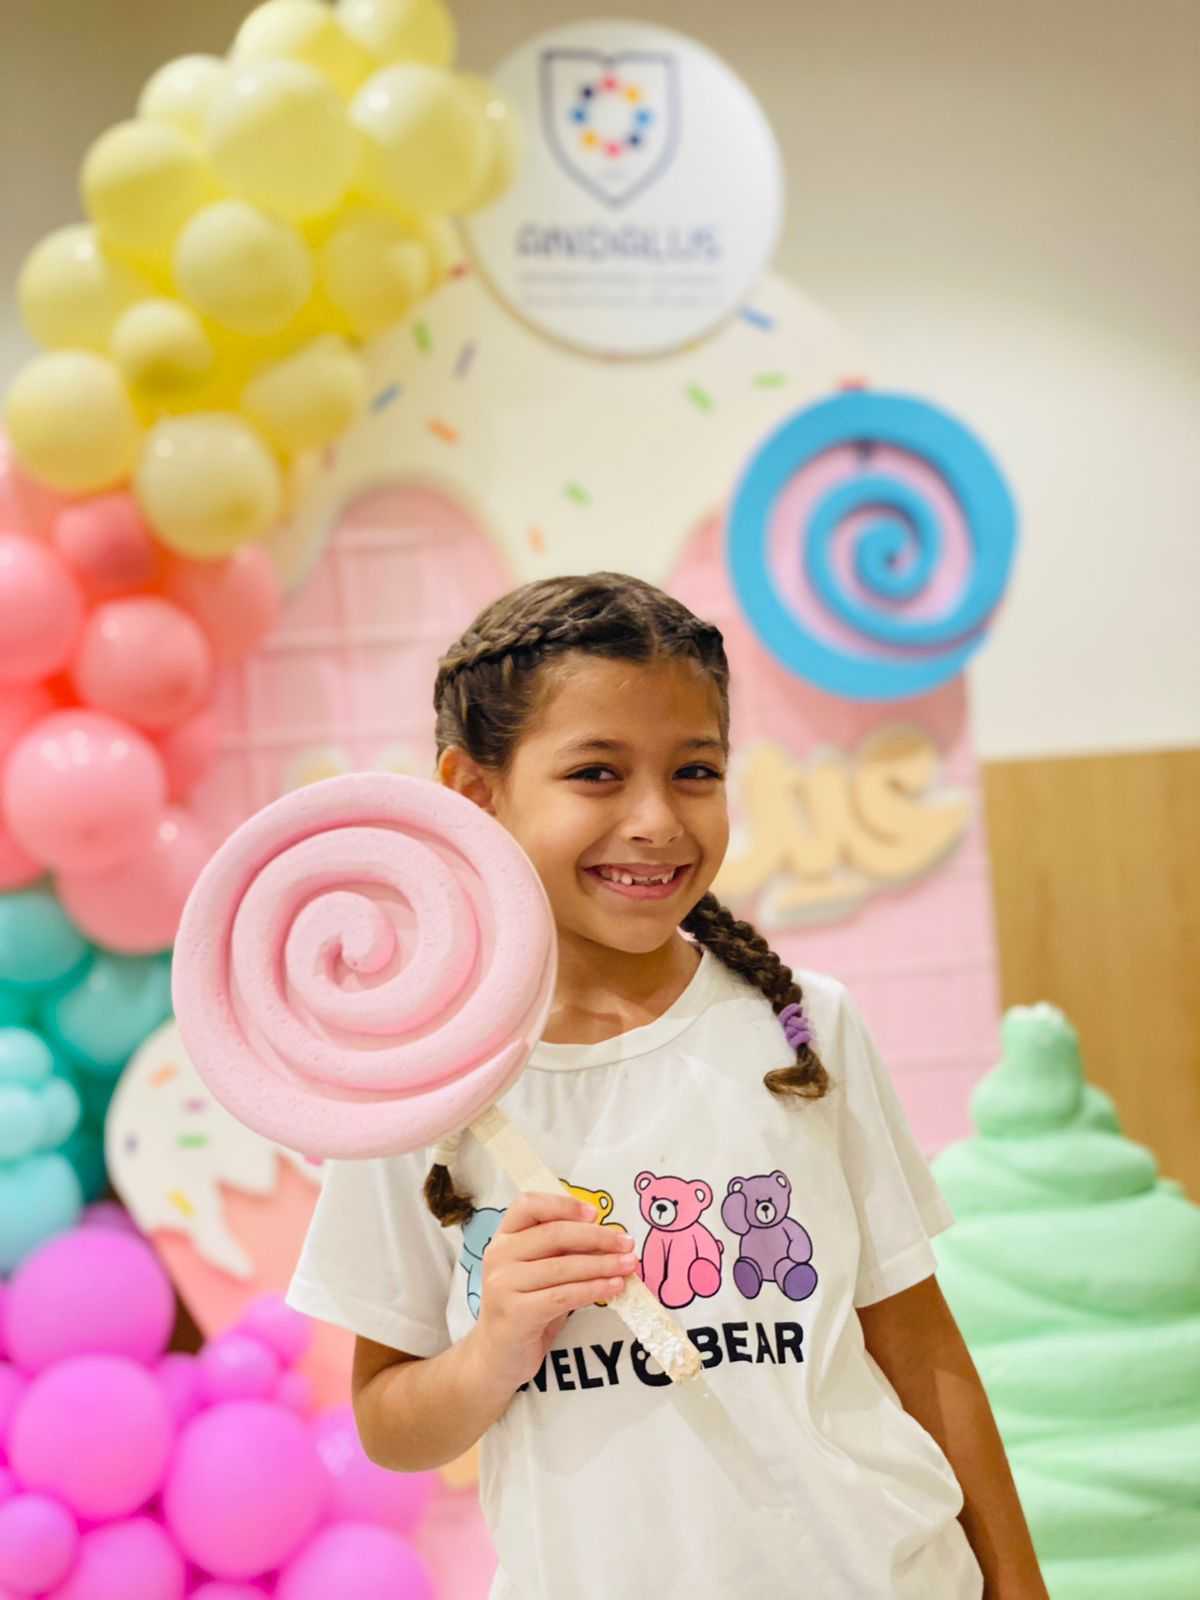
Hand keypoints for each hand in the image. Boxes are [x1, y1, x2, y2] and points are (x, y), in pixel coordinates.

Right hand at [470, 1191, 638, 1392]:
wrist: (497, 1357)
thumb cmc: (525, 1308)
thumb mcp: (538, 1273)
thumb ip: (561, 1252)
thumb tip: (609, 1239)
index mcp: (504, 1237)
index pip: (529, 1205)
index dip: (563, 1205)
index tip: (595, 1213)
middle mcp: (499, 1255)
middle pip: (554, 1234)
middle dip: (598, 1237)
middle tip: (627, 1244)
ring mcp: (504, 1284)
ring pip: (563, 1266)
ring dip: (603, 1265)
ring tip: (629, 1266)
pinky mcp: (516, 1313)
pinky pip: (564, 1295)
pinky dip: (594, 1289)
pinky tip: (614, 1288)